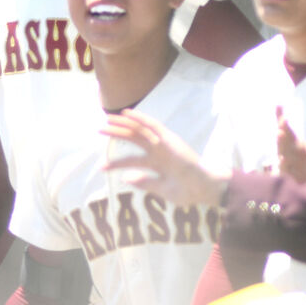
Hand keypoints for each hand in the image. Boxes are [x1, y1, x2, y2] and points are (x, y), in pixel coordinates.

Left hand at [102, 109, 227, 206]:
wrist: (205, 188)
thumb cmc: (188, 190)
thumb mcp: (162, 189)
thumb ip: (144, 183)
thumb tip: (125, 178)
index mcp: (156, 163)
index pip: (132, 159)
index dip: (116, 163)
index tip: (102, 166)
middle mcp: (158, 151)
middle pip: (133, 139)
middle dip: (116, 134)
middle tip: (99, 130)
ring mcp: (164, 144)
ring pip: (140, 130)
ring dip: (124, 124)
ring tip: (107, 120)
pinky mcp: (170, 139)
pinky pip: (153, 126)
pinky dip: (140, 118)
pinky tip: (127, 114)